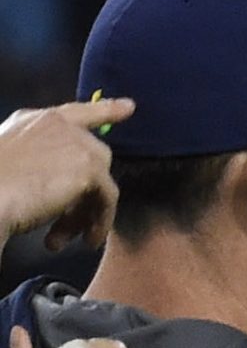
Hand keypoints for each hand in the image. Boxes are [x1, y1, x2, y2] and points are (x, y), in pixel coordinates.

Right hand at [0, 98, 128, 243]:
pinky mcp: (89, 167)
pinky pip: (107, 200)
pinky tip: (86, 240)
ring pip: (100, 183)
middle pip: (93, 159)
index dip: (105, 110)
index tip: (128, 107)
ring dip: (83, 214)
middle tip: (65, 226)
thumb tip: (76, 182)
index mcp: (36, 120)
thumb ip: (44, 158)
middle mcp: (59, 125)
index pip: (77, 112)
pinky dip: (98, 222)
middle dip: (82, 196)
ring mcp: (77, 142)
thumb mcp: (16, 161)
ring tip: (66, 238)